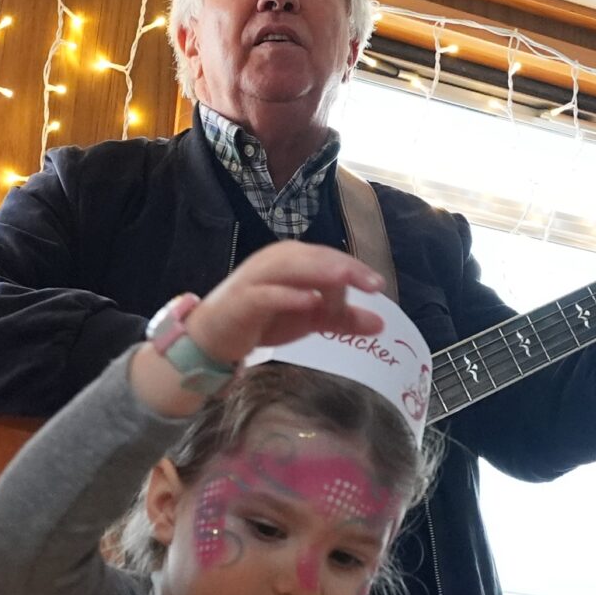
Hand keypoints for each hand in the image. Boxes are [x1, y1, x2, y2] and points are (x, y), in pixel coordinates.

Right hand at [131, 243, 386, 415]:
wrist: (214, 337)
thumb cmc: (263, 320)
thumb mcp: (309, 319)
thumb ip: (342, 318)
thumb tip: (381, 323)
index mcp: (291, 260)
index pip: (327, 257)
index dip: (354, 268)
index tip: (378, 285)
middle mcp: (274, 261)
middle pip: (313, 257)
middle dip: (344, 267)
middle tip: (373, 284)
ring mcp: (256, 279)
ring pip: (290, 268)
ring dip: (319, 272)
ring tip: (346, 279)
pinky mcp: (242, 300)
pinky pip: (267, 294)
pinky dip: (288, 295)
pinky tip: (310, 301)